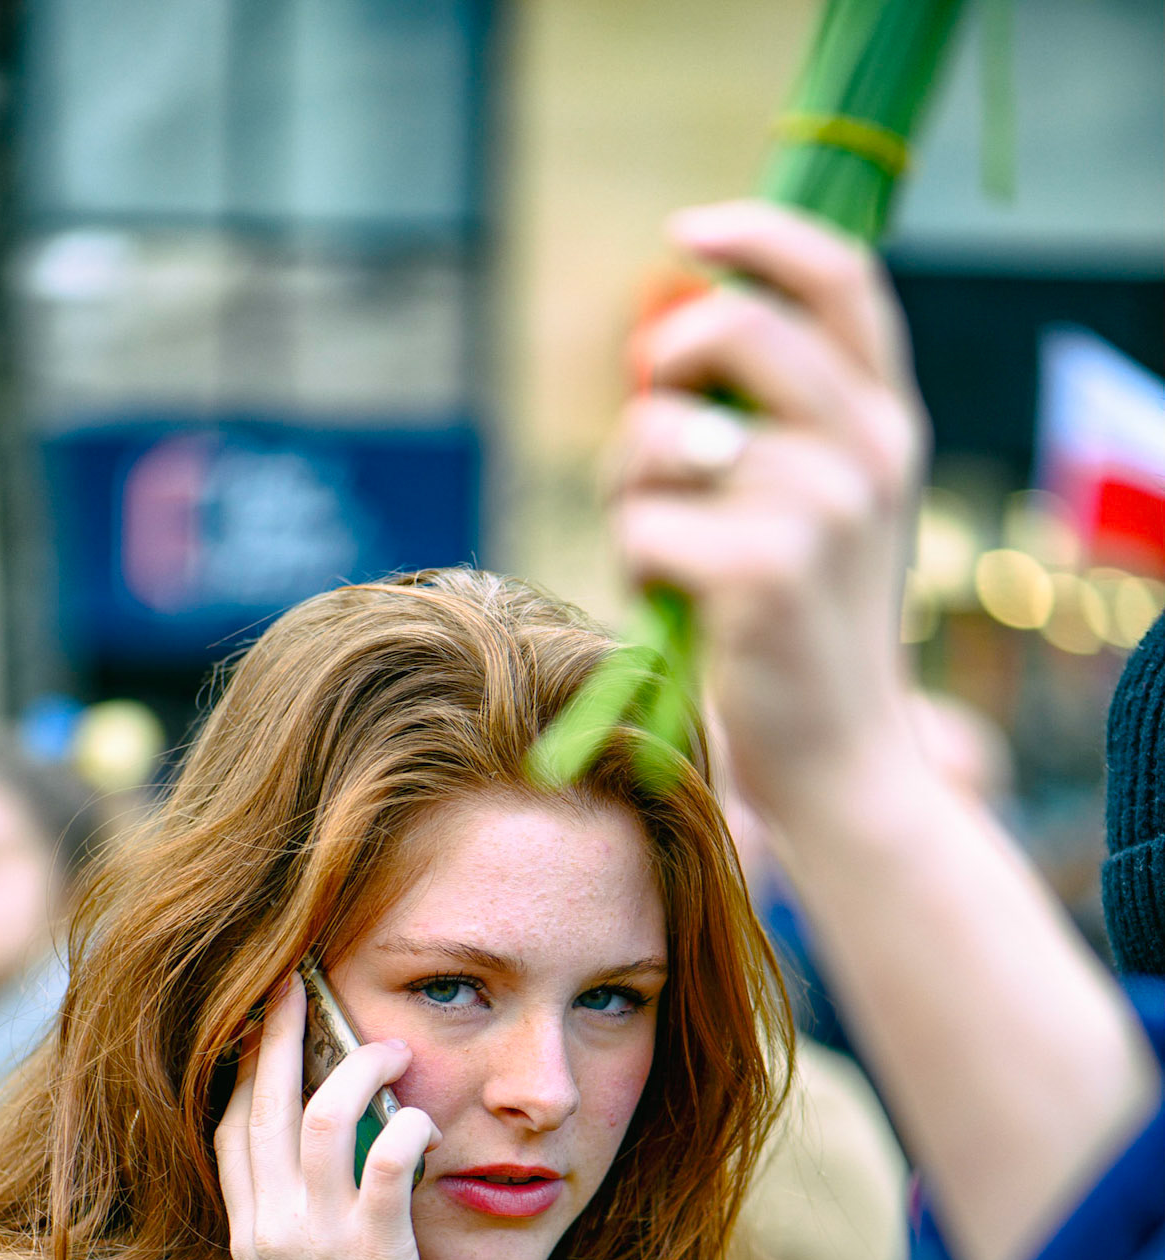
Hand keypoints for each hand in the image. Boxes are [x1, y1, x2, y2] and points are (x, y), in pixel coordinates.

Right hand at [214, 975, 441, 1259]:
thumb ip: (292, 1220)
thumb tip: (315, 1156)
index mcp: (247, 1232)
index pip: (229, 1130)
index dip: (240, 1070)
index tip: (256, 1025)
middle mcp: (269, 1227)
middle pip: (260, 1104)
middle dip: (276, 1034)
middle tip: (297, 982)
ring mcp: (316, 1237)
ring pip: (317, 1117)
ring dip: (357, 1069)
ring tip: (392, 1050)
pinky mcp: (372, 1249)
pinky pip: (384, 1164)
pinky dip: (405, 1128)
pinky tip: (424, 1122)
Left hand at [609, 198, 927, 828]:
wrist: (838, 766)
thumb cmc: (799, 635)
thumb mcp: (815, 512)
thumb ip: (768, 423)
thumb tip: (658, 350)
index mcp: (889, 422)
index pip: (840, 273)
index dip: (758, 233)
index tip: (688, 232)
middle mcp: (869, 450)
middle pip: (732, 327)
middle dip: (659, 373)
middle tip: (653, 438)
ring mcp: (822, 507)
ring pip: (663, 436)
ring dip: (632, 489)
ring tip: (666, 550)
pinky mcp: (763, 571)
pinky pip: (641, 523)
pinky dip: (633, 564)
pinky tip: (671, 604)